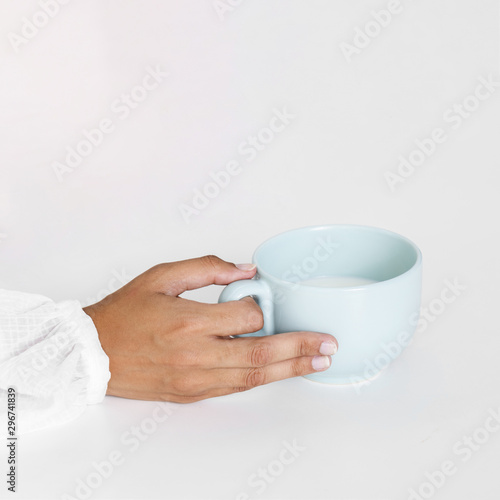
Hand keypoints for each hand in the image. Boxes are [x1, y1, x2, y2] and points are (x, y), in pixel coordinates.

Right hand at [83, 255, 337, 402]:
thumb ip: (207, 268)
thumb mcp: (161, 277)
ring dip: (290, 369)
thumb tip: (246, 270)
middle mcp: (196, 354)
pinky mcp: (193, 392)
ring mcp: (196, 378)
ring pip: (253, 377)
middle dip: (300, 348)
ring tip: (318, 361)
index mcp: (188, 321)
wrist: (94, 353)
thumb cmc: (124, 314)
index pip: (246, 316)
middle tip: (328, 344)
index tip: (270, 301)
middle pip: (261, 354)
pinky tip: (283, 372)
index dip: (264, 307)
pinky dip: (263, 379)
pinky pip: (235, 386)